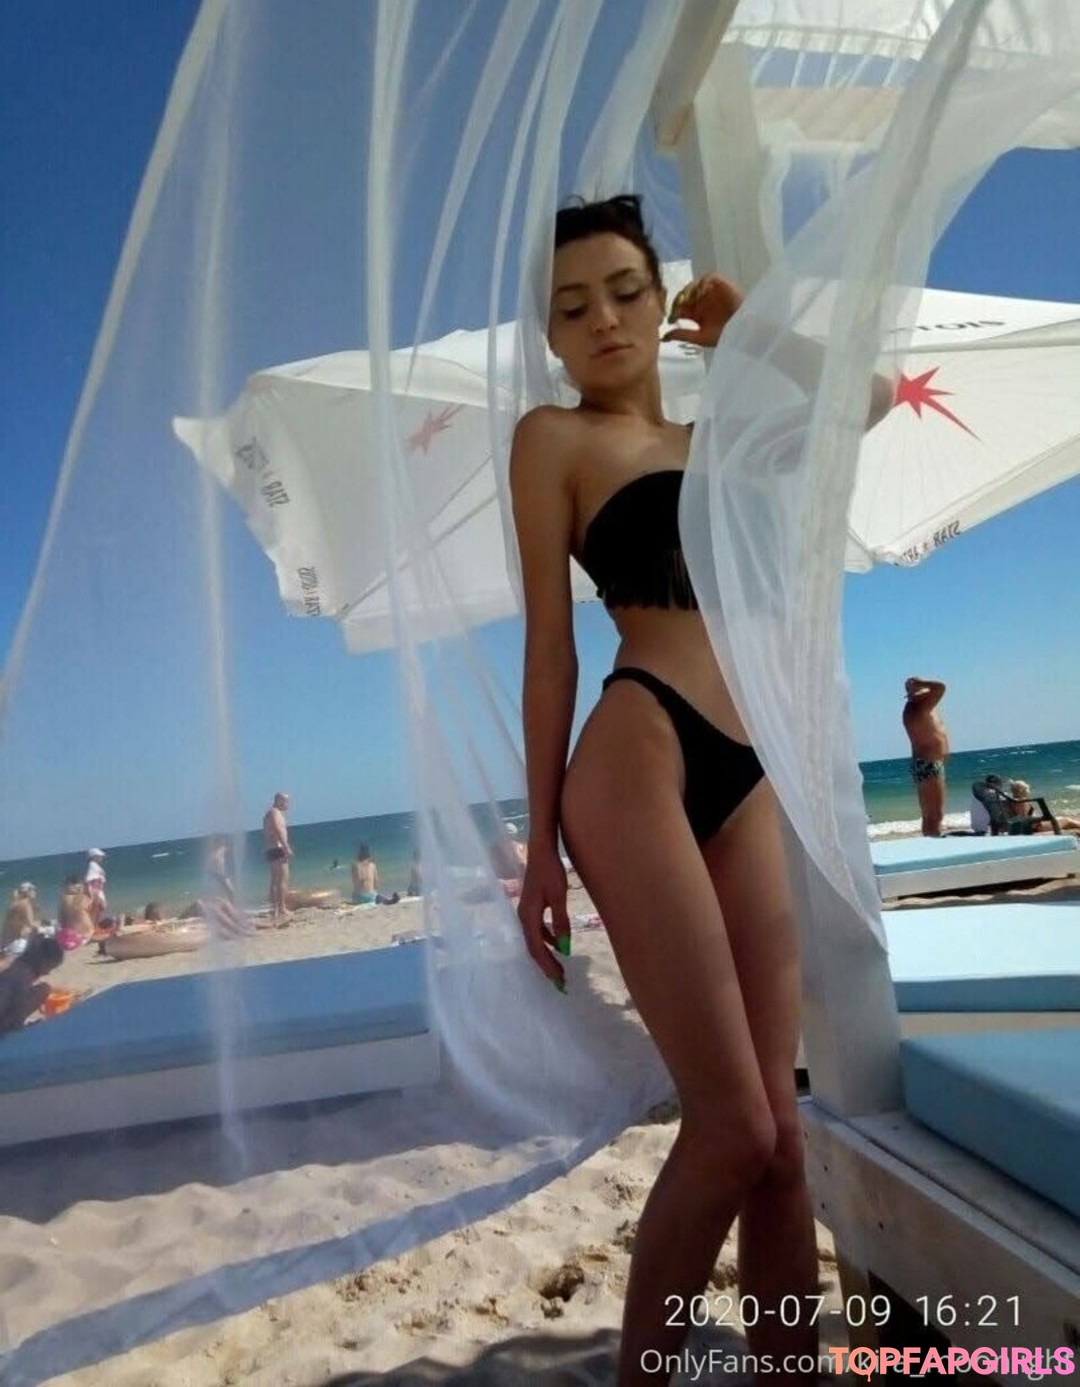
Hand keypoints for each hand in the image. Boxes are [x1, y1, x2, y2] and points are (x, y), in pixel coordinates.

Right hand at [516, 849, 569, 989]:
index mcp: (528, 916)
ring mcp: (526, 912)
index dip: (547, 966)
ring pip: (534, 940)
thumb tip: (564, 948)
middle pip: (533, 948)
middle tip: (560, 982)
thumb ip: (561, 922)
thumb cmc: (550, 871)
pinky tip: (557, 944)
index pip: (537, 949)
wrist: (541, 850)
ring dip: (546, 955)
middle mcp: (523, 917)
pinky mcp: (531, 907)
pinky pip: (537, 931)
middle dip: (546, 966)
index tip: (559, 981)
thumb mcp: (559, 897)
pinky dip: (546, 941)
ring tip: (559, 968)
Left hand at [663, 274, 743, 348]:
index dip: (672, 311)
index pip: (678, 307)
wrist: (743, 331)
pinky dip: (703, 283)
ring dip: (689, 291)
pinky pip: (709, 277)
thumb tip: (663, 337)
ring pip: (694, 284)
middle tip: (678, 308)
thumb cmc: (724, 336)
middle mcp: (701, 300)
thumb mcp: (700, 337)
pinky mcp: (721, 285)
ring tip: (689, 301)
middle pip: (683, 294)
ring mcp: (710, 292)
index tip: (670, 319)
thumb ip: (682, 334)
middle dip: (678, 300)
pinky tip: (701, 294)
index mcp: (695, 313)